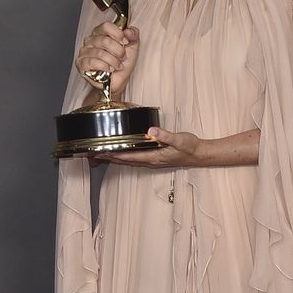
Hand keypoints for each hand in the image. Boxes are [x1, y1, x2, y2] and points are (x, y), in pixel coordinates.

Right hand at [76, 22, 139, 96]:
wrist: (118, 81)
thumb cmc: (122, 63)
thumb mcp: (132, 47)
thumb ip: (133, 35)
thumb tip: (129, 31)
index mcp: (101, 33)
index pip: (106, 26)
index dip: (118, 34)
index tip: (125, 42)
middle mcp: (91, 40)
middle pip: (105, 40)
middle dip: (118, 51)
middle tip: (122, 57)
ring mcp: (85, 51)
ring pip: (101, 53)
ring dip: (114, 61)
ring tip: (117, 65)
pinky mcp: (81, 63)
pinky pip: (93, 62)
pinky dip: (105, 66)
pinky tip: (109, 69)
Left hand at [89, 127, 205, 168]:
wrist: (199, 154)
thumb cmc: (189, 147)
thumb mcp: (179, 139)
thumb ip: (164, 135)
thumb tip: (151, 131)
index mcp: (154, 157)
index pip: (129, 157)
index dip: (114, 155)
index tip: (101, 152)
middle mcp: (150, 161)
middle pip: (125, 161)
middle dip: (109, 158)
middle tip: (93, 155)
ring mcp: (152, 161)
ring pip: (128, 161)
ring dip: (115, 158)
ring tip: (101, 155)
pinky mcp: (154, 158)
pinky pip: (134, 159)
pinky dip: (124, 156)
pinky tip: (120, 152)